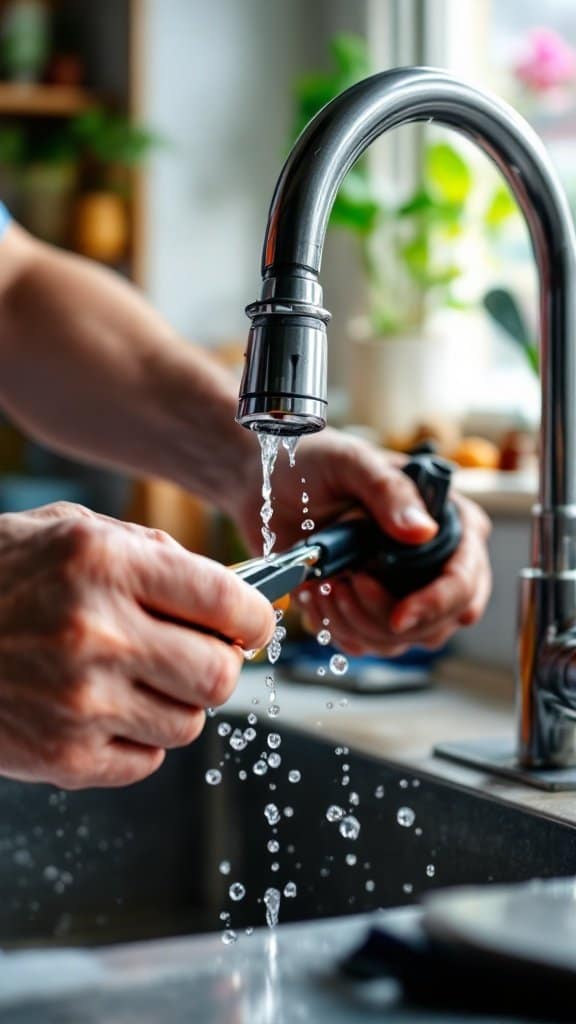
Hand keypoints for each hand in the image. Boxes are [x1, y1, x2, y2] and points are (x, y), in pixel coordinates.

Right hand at [0, 503, 273, 788]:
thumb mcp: (71, 530)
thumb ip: (152, 552)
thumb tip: (230, 593)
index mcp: (104, 563)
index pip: (229, 602)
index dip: (258, 617)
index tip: (256, 623)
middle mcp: (96, 632)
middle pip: (221, 674)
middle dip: (221, 665)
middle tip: (201, 653)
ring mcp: (80, 702)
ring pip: (190, 723)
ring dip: (178, 702)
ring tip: (136, 678)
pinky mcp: (62, 757)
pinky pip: (148, 759)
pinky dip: (140, 738)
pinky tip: (105, 708)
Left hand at [236, 429, 490, 655]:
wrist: (268, 481)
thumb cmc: (315, 461)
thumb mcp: (352, 462)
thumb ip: (388, 491)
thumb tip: (423, 531)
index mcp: (448, 523)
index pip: (465, 581)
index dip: (438, 604)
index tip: (400, 615)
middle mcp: (432, 563)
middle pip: (436, 624)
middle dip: (386, 616)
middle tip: (348, 583)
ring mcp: (399, 590)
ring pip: (397, 640)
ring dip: (355, 621)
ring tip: (327, 583)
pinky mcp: (364, 608)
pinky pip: (361, 642)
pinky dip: (335, 626)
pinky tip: (317, 592)